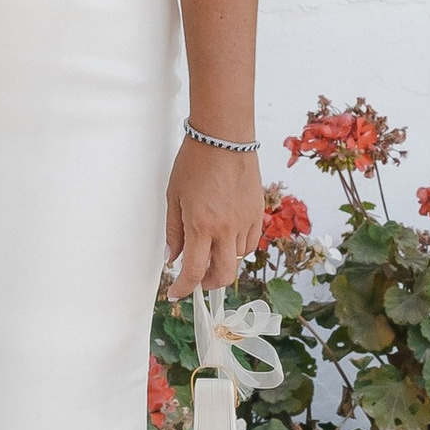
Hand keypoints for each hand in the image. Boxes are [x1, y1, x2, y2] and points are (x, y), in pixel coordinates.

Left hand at [165, 138, 262, 300]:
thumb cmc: (194, 162)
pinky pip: (250, 242)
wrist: (224, 137)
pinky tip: (227, 237)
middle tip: (196, 278)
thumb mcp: (174, 196)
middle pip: (222, 275)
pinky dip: (237, 247)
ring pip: (237, 259)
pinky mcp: (257, 213)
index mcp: (201, 225)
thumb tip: (172, 258)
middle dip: (207, 284)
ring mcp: (245, 222)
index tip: (176, 292)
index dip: (184, 288)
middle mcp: (226, 229)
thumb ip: (174, 231)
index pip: (194, 271)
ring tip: (210, 250)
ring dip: (222, 262)